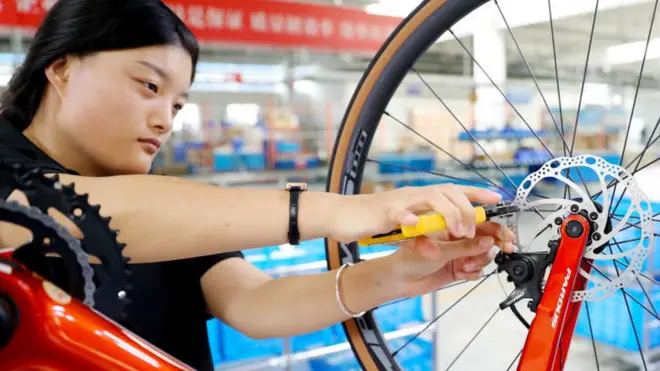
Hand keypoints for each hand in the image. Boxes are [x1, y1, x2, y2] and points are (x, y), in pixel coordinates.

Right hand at [329, 184, 502, 243]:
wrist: (341, 216)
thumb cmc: (373, 221)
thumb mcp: (404, 232)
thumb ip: (422, 237)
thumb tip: (436, 248)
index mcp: (420, 199)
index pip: (453, 190)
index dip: (476, 193)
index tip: (496, 198)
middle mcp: (413, 196)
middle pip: (448, 192)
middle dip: (465, 210)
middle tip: (470, 232)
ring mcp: (400, 202)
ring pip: (431, 198)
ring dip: (448, 213)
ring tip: (455, 231)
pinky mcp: (383, 212)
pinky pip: (399, 214)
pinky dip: (408, 219)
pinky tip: (414, 225)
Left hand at [386, 222, 515, 297]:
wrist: (398, 280)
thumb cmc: (408, 258)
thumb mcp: (438, 249)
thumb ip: (464, 246)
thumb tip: (488, 241)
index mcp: (448, 221)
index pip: (474, 214)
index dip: (491, 220)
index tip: (500, 233)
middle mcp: (455, 234)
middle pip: (485, 232)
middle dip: (496, 239)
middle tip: (506, 246)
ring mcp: (457, 250)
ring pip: (483, 251)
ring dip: (480, 259)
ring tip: (467, 266)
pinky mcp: (458, 266)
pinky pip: (476, 268)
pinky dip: (474, 271)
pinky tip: (463, 273)